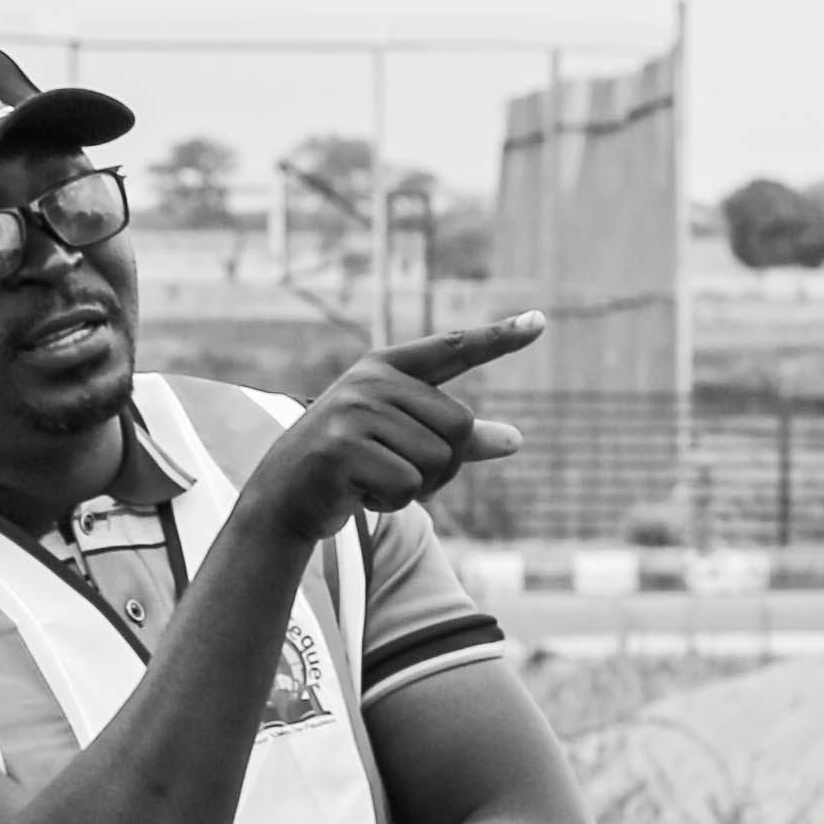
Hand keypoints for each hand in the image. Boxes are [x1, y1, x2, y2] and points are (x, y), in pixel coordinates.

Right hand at [239, 315, 542, 550]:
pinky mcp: (342, 450)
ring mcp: (353, 414)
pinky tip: (360, 492)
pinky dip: (393, 502)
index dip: (498, 337)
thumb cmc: (352, 464)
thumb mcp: (404, 442)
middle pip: (460, 426)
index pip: (453, 349)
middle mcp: (371, 382)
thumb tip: (517, 441)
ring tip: (374, 479)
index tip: (540, 321)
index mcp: (386, 368)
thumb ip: (458, 440)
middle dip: (443, 465)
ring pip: (436, 461)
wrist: (283, 495)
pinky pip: (407, 486)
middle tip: (400, 471)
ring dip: (416, 487)